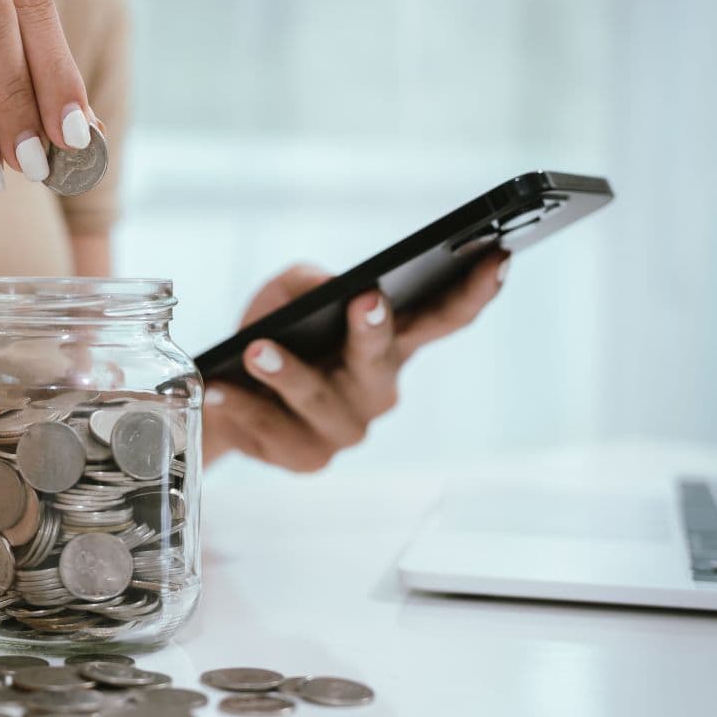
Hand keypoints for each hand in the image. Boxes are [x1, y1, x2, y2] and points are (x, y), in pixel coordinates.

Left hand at [203, 253, 508, 470]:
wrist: (225, 393)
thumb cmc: (274, 334)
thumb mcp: (286, 294)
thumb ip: (306, 281)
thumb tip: (326, 284)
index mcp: (391, 345)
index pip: (443, 319)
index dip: (474, 291)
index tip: (496, 257)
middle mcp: (377, 389)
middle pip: (383, 361)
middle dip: (374, 330)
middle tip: (365, 299)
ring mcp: (345, 429)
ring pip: (320, 399)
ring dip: (287, 373)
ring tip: (255, 350)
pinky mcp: (307, 459)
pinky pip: (274, 430)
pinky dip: (244, 406)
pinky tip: (220, 388)